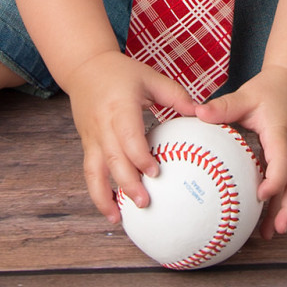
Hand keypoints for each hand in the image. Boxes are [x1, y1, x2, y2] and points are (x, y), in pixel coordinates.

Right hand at [59, 51, 196, 224]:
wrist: (84, 67)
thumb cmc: (122, 73)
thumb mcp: (151, 77)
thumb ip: (176, 95)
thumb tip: (202, 113)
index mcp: (119, 106)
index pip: (128, 136)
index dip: (140, 156)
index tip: (156, 173)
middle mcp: (102, 125)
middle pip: (112, 158)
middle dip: (126, 182)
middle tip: (145, 202)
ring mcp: (91, 137)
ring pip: (94, 171)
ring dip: (104, 196)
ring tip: (118, 218)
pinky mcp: (86, 145)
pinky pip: (89, 172)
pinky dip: (96, 193)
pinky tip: (109, 210)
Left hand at [195, 65, 286, 237]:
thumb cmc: (269, 90)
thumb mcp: (246, 94)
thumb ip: (224, 106)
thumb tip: (197, 111)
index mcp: (282, 133)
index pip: (284, 159)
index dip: (276, 178)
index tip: (261, 194)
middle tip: (277, 229)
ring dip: (285, 210)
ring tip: (269, 234)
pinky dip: (280, 202)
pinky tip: (266, 221)